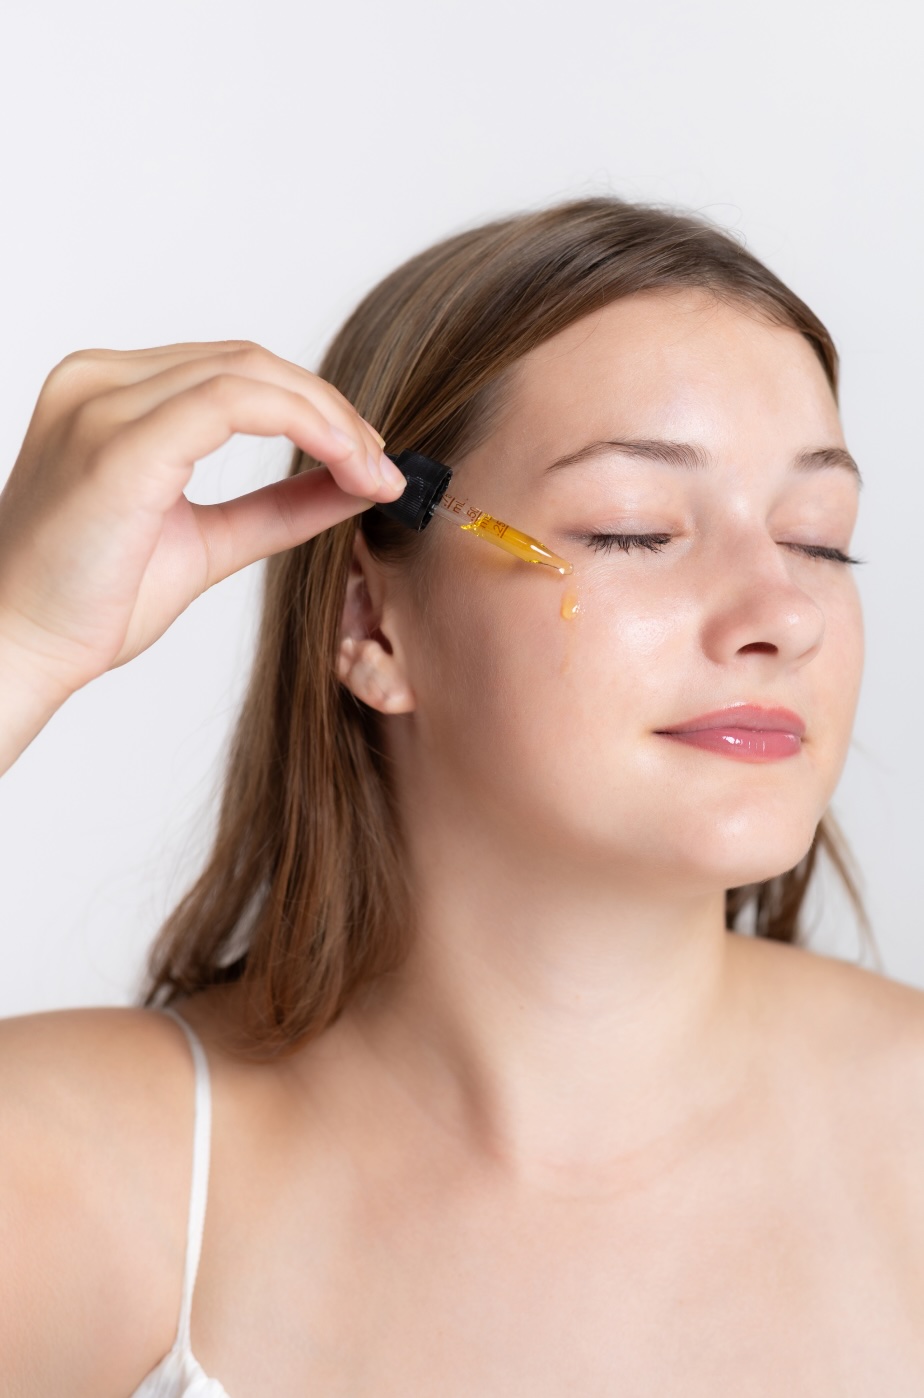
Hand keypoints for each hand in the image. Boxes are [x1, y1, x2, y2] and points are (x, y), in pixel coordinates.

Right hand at [0, 340, 403, 698]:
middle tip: (382, 464)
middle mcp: (98, 381)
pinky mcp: (119, 442)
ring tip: (373, 471)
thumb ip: (274, 507)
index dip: (312, 405)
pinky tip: (347, 466)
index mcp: (108, 394)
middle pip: (247, 361)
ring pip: (250, 373)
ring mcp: (102, 403)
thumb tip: (351, 485)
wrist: (21, 649)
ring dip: (330, 419)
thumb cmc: (91, 603)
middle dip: (332, 409)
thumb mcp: (206, 542)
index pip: (231, 371)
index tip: (367, 457)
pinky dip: (306, 427)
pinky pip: (234, 403)